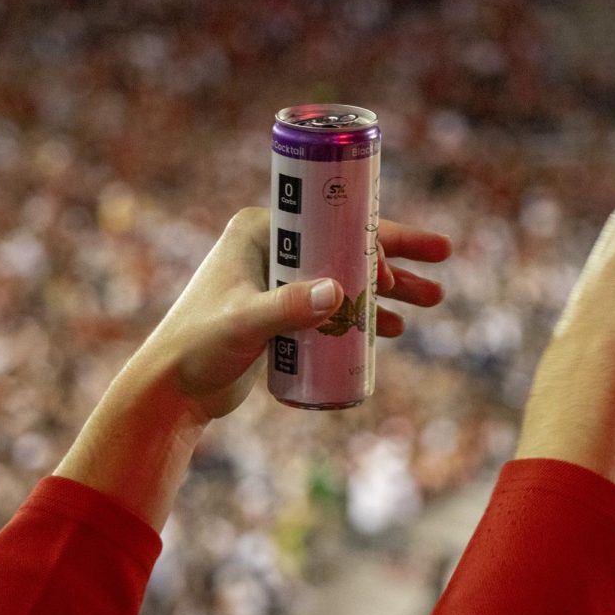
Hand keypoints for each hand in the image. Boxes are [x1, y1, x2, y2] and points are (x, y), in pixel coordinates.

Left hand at [145, 206, 451, 419]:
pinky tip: (391, 329)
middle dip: (398, 258)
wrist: (171, 390)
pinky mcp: (279, 313)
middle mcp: (272, 248)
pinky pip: (333, 306)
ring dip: (389, 289)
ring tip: (431, 302)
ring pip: (346, 277)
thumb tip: (339, 294)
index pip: (330, 223)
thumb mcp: (244, 324)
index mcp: (260, 230)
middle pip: (347, 245)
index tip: (396, 267)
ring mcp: (277, 281)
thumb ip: (286, 308)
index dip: (373, 238)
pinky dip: (363, 314)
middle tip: (443, 264)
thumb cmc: (197, 348)